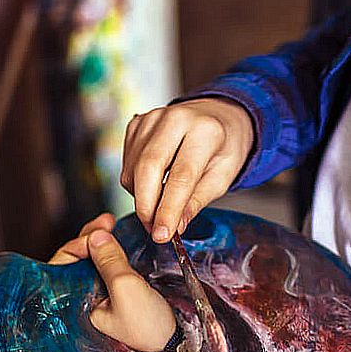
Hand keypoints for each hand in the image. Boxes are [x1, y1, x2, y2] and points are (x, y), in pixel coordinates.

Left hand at [50, 213, 176, 351]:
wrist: (177, 339)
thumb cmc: (148, 325)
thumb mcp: (126, 288)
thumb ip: (109, 261)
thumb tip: (97, 235)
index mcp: (78, 306)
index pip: (63, 268)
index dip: (77, 246)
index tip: (95, 234)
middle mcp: (87, 299)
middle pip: (77, 261)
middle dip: (89, 239)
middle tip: (105, 224)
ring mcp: (103, 294)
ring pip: (94, 260)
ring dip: (101, 241)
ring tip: (112, 226)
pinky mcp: (119, 290)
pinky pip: (109, 264)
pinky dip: (114, 249)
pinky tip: (120, 238)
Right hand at [121, 97, 253, 242]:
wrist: (216, 116)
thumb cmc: (223, 146)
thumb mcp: (222, 178)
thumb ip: (196, 202)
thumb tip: (174, 227)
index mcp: (205, 130)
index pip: (181, 176)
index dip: (168, 209)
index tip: (162, 235)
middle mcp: (175, 119)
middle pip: (148, 168)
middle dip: (147, 207)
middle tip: (154, 230)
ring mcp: (151, 119)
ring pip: (133, 169)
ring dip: (141, 198)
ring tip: (160, 207)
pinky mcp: (136, 125)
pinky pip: (127, 164)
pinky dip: (136, 184)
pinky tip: (153, 185)